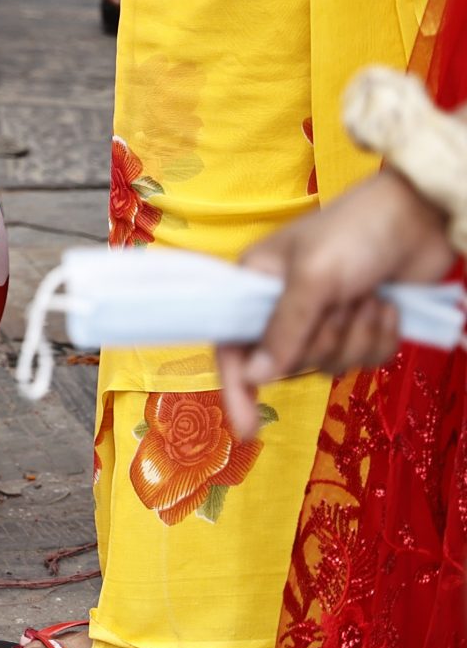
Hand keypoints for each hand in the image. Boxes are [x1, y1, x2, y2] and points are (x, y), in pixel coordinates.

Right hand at [216, 171, 455, 438]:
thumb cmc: (352, 232)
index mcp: (254, 285)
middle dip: (326, 340)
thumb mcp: (312, 279)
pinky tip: (387, 305)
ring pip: (334, 363)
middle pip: (292, 362)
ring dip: (359, 335)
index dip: (235, 388)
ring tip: (370, 298)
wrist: (416, 217)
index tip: (246, 430)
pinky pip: (366, 360)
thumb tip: (255, 377)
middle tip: (343, 305)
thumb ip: (282, 330)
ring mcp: (325, 318)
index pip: (232, 345)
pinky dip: (382, 337)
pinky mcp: (361, 326)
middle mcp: (283, 306)